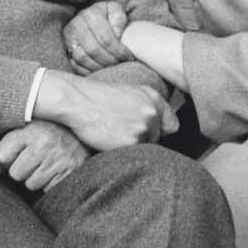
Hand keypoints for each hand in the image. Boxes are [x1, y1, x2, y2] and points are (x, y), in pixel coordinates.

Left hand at [0, 120, 91, 191]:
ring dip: (35, 178)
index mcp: (30, 130)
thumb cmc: (46, 132)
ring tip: (44, 164)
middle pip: (15, 174)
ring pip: (31, 184)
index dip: (4, 159)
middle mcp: (44, 144)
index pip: (2, 155)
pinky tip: (54, 170)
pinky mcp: (69, 174)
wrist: (82, 132)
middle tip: (33, 158)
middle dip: (21, 170)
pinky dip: (48, 184)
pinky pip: (47, 190)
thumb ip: (4, 150)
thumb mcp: (24, 132)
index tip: (12, 155)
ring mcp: (58, 160)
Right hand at [35, 70, 178, 150]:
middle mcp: (152, 112)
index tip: (151, 134)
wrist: (76, 100)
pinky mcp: (132, 142)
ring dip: (130, 145)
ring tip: (111, 133)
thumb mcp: (126, 93)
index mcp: (152, 98)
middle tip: (119, 130)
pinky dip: (120, 151)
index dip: (161, 131)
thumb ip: (145, 106)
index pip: (172, 125)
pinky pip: (131, 155)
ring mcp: (143, 127)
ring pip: (144, 148)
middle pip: (155, 139)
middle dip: (140, 139)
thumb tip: (163, 128)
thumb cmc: (96, 97)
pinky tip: (107, 139)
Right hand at [63, 1, 132, 74]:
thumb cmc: (105, 16)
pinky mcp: (66, 50)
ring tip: (112, 68)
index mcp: (90, 15)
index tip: (129, 56)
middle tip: (121, 64)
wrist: (89, 17)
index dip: (119, 51)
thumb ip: (119, 18)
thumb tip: (117, 34)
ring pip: (83, 58)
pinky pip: (75, 65)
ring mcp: (68, 38)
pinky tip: (101, 71)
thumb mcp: (115, 10)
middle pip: (94, 50)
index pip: (106, 39)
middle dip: (110, 60)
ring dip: (100, 67)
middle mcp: (76, 25)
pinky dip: (89, 71)